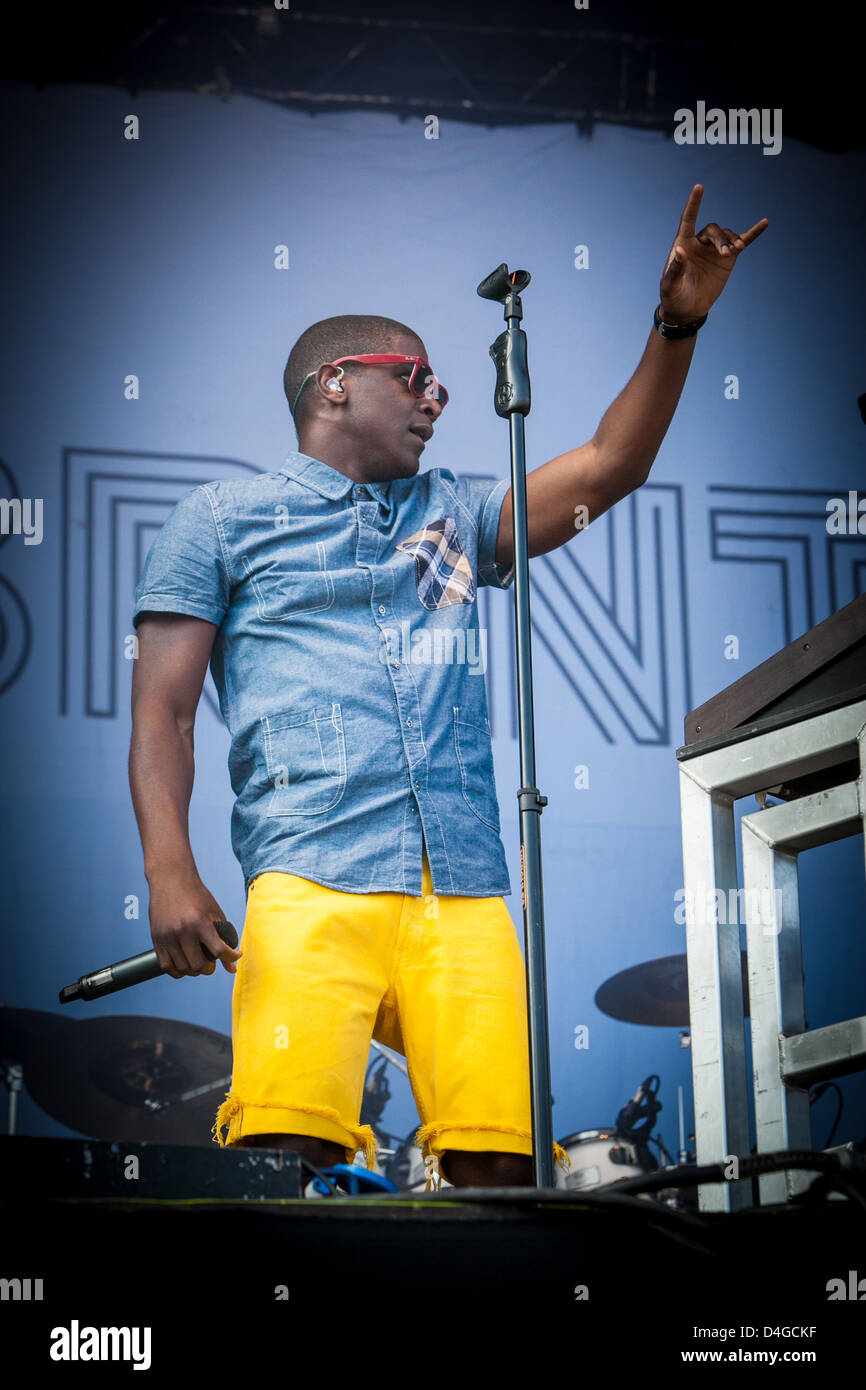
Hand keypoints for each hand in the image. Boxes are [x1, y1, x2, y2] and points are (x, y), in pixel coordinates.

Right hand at [148, 871, 241, 978]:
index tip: (235, 956)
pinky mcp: (156, 939)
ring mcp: (168, 937)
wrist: (170, 879)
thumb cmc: (196, 894)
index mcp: (200, 922)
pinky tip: (184, 965)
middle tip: (212, 962)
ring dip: (194, 970)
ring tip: (199, 963)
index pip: (220, 951)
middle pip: (200, 965)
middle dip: (210, 968)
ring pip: (184, 969)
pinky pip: (166, 966)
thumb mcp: (214, 912)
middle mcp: (183, 931)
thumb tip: (232, 966)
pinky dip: (177, 971)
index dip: (231, 958)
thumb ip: (225, 937)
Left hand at [659, 184, 768, 322]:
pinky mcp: (727, 259)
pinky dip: (753, 233)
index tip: (699, 187)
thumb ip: (675, 269)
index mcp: (683, 244)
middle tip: (726, 254)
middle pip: (713, 230)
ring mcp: (714, 250)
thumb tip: (680, 251)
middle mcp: (699, 243)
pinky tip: (765, 223)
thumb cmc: (674, 296)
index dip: (694, 204)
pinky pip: (742, 242)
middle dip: (721, 240)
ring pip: (727, 236)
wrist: (687, 310)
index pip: (688, 219)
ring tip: (736, 250)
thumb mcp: (670, 286)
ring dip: (733, 241)